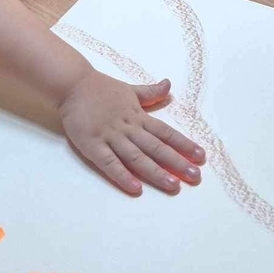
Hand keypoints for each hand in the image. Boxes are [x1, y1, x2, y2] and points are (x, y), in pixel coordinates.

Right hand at [58, 71, 205, 195]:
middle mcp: (128, 128)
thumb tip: (169, 84)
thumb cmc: (101, 88)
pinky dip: (122, 175)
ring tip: (173, 186)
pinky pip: (109, 163)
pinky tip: (135, 188)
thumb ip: (150, 93)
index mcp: (138, 116)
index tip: (201, 156)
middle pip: (156, 147)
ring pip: (136, 157)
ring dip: (155, 172)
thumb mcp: (129, 89)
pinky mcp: (92, 145)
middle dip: (177, 162)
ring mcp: (110, 137)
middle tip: (195, 176)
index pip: (165, 132)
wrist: (72, 85)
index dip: (183, 144)